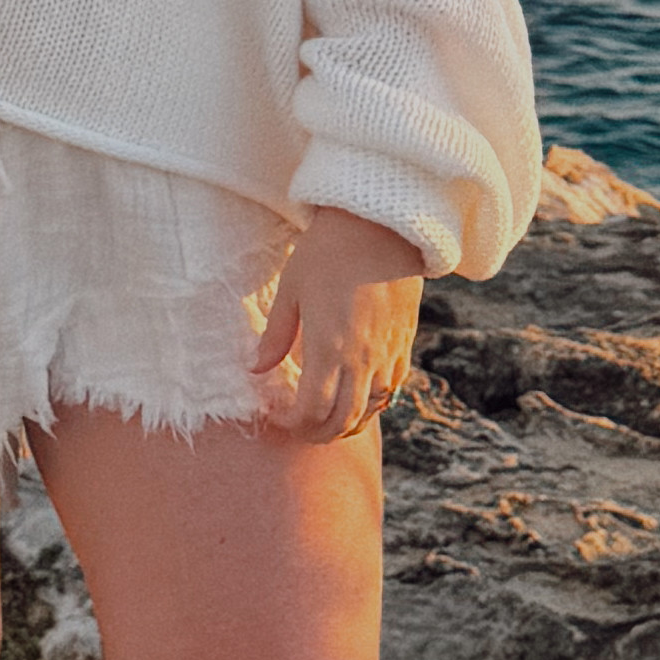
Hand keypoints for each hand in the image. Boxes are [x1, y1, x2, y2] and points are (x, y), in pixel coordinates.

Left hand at [250, 210, 425, 443]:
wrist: (382, 226)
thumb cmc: (328, 251)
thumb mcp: (292, 287)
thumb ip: (275, 335)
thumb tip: (256, 369)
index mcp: (328, 347)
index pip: (311, 411)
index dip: (291, 422)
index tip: (276, 413)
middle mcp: (361, 360)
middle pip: (342, 422)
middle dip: (317, 434)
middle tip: (299, 427)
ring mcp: (387, 354)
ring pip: (371, 412)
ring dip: (346, 425)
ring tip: (326, 420)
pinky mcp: (404, 344)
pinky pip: (391, 391)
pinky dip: (373, 405)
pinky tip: (357, 398)